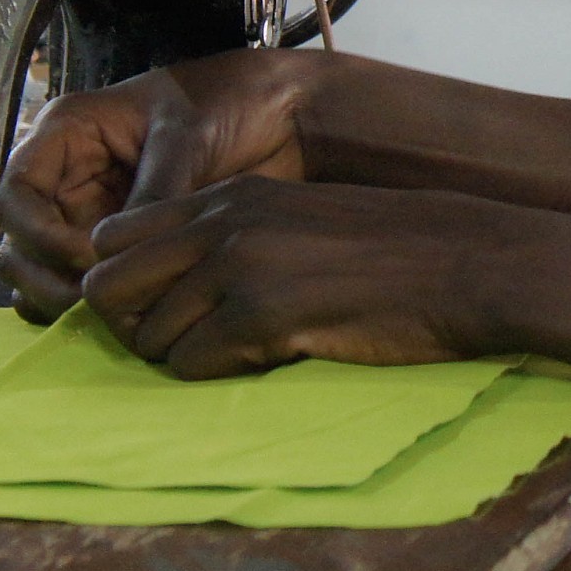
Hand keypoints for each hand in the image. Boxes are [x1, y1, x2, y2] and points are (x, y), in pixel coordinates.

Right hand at [0, 49, 325, 324]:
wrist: (282, 111)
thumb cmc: (230, 99)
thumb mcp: (184, 136)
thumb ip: (150, 191)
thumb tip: (117, 255)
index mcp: (68, 135)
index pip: (13, 195)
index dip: (35, 231)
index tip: (85, 254)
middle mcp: (68, 178)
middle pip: (17, 244)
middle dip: (44, 276)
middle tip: (90, 301)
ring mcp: (90, 215)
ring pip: (41, 273)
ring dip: (60, 298)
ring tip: (107, 313)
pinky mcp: (118, 246)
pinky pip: (81, 284)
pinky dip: (88, 305)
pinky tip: (126, 312)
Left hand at [80, 176, 531, 376]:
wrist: (465, 260)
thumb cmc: (394, 248)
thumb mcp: (302, 217)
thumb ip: (237, 235)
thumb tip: (178, 285)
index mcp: (232, 195)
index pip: (115, 235)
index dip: (126, 280)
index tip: (162, 304)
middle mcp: (223, 223)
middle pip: (106, 286)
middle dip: (132, 324)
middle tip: (184, 341)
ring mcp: (240, 266)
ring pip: (146, 336)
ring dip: (180, 357)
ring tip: (239, 351)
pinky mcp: (262, 313)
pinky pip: (190, 365)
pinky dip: (215, 375)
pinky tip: (267, 356)